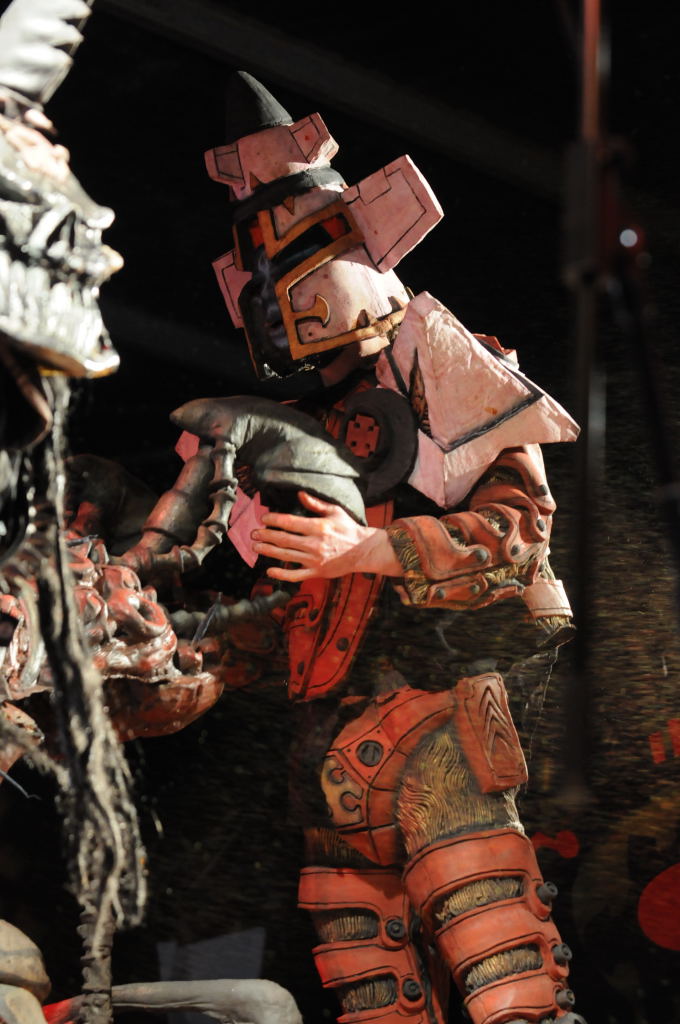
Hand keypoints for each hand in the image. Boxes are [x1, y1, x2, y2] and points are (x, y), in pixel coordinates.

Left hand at [251, 491, 401, 581]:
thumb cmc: (349, 529)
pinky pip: (295, 575)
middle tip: (254, 534)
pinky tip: (269, 571)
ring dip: (268, 551)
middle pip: (283, 539)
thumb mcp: (335, 511)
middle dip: (266, 536)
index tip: (264, 518)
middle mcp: (314, 544)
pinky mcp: (317, 572)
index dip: (274, 520)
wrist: (363, 550)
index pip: (290, 522)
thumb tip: (300, 494)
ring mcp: (315, 560)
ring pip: (286, 556)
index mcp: (318, 527)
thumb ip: (316, 504)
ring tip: (256, 547)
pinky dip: (281, 574)